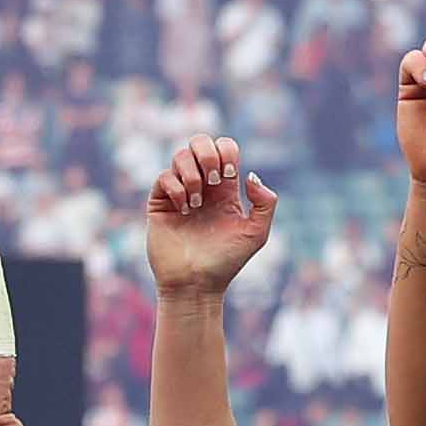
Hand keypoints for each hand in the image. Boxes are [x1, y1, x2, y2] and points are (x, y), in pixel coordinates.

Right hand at [143, 133, 277, 298]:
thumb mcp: (256, 233)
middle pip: (199, 142)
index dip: (227, 152)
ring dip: (192, 174)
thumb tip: (250, 177)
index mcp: (225, 189)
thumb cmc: (226, 262)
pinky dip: (175, 187)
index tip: (228, 176)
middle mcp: (202, 186)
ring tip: (196, 202)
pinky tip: (183, 208)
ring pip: (180, 156)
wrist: (196, 284)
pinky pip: (163, 177)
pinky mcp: (160, 204)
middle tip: (214, 179)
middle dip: (207, 152)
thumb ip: (265, 203)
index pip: (224, 148)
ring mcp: (179, 193)